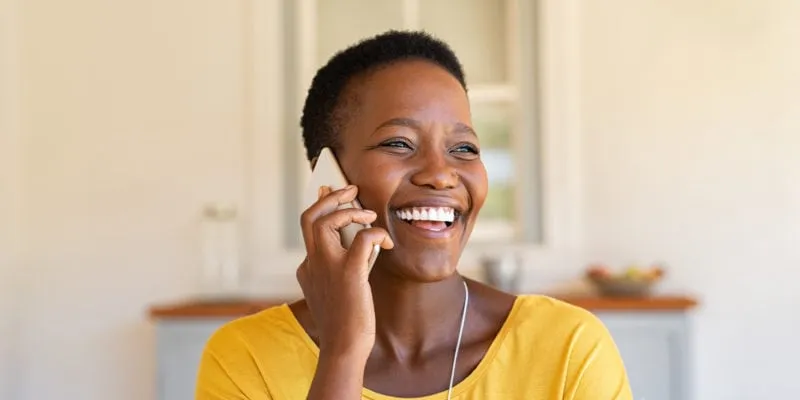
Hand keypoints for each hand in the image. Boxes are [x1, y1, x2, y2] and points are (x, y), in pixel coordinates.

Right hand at [296, 185, 393, 357]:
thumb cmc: (345, 323)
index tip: (328, 193)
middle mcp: (312, 263)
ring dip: (349, 210)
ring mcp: (327, 266)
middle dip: (329, 197)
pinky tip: (386, 243)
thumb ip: (338, 268)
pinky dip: (376, 233)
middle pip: (309, 216)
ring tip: (368, 215)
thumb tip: (357, 243)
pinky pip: (362, 238)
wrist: (343, 348)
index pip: (308, 228)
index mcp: (307, 268)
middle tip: (350, 189)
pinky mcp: (349, 272)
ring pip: (326, 220)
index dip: (320, 207)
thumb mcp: (334, 291)